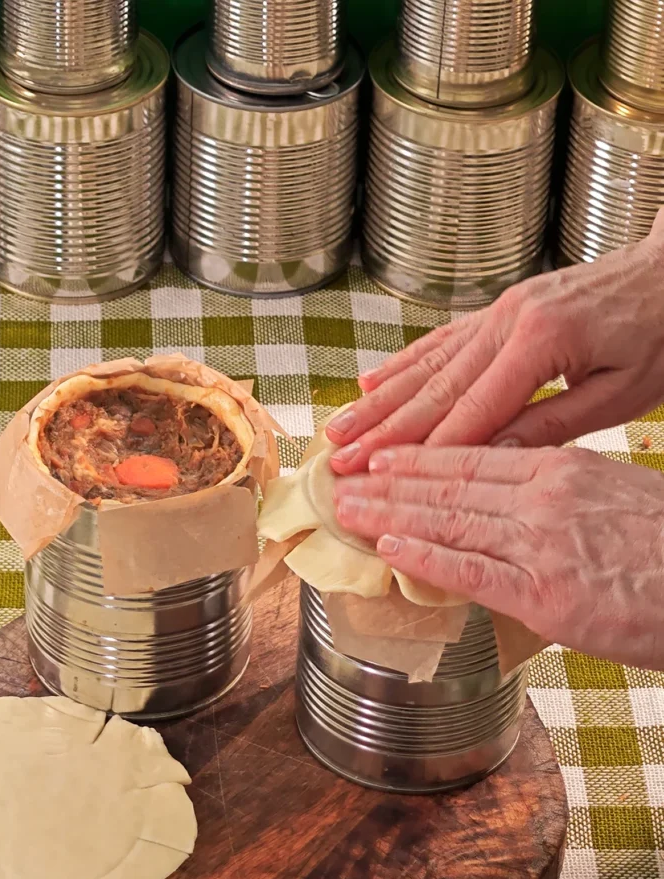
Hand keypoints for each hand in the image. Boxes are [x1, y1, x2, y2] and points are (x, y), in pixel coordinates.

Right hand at [326, 209, 663, 473]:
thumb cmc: (659, 333)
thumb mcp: (620, 392)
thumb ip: (551, 424)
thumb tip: (488, 458)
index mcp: (541, 343)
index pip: (472, 411)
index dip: (424, 451)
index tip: (382, 480)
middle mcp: (508, 321)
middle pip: (434, 388)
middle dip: (382, 431)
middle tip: (338, 461)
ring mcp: (499, 311)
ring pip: (427, 364)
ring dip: (378, 401)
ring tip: (337, 428)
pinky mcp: (500, 309)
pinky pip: (442, 340)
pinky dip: (403, 364)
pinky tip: (371, 382)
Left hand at [334, 445, 663, 669]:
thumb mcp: (618, 499)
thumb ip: (565, 497)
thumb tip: (523, 504)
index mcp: (564, 470)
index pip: (476, 457)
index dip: (422, 457)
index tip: (385, 455)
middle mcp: (546, 497)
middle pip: (451, 483)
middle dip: (390, 481)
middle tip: (344, 476)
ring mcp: (542, 544)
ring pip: (450, 519)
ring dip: (391, 513)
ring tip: (349, 507)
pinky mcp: (547, 594)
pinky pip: (473, 570)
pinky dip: (427, 556)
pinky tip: (391, 547)